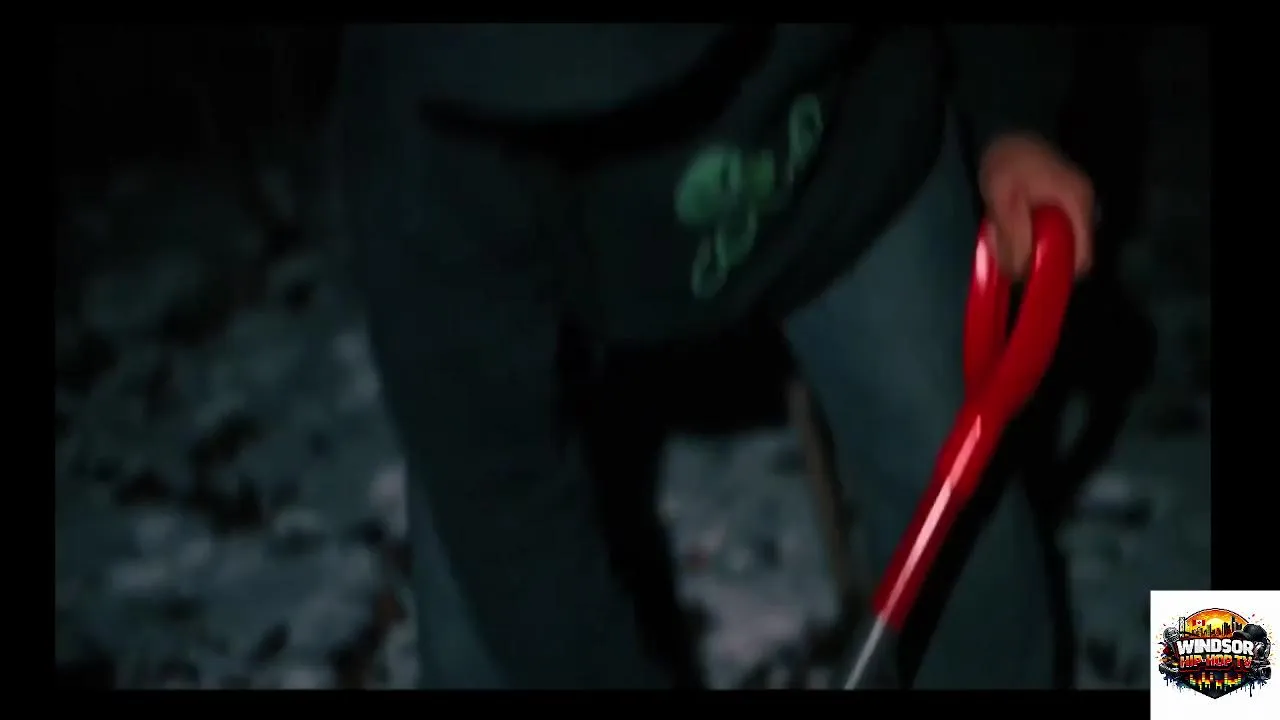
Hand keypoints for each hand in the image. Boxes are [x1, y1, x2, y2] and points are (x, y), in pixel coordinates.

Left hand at [978, 133, 1094, 278]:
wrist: (1007, 125)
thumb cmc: (1008, 160)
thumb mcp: (1004, 199)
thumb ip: (1014, 236)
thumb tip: (1019, 274)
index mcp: (1077, 204)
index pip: (1084, 258)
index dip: (1060, 275)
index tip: (1032, 281)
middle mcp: (1084, 207)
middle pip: (1071, 254)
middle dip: (1040, 264)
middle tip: (1009, 257)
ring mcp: (1074, 205)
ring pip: (1058, 244)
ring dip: (1031, 250)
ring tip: (1003, 240)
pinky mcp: (1062, 203)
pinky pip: (1051, 232)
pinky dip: (1030, 237)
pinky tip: (1008, 229)